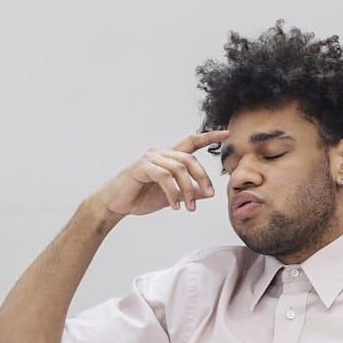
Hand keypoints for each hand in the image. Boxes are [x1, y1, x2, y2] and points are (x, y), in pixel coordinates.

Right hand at [90, 130, 230, 217]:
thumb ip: (188, 192)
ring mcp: (150, 158)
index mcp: (168, 157)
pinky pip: (164, 177)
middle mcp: (160, 153)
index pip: (191, 143)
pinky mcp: (142, 167)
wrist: (115, 205)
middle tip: (209, 195)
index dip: (209, 137)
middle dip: (202, 177)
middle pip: (189, 159)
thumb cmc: (140, 198)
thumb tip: (208, 193)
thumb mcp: (171, 197)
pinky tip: (174, 205)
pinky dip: (172, 192)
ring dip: (187, 190)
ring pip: (179, 169)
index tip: (227, 134)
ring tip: (188, 208)